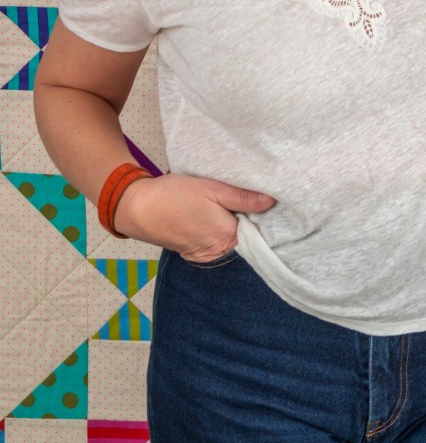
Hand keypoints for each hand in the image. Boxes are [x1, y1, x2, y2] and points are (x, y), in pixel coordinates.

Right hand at [112, 172, 275, 261]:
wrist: (136, 207)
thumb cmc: (175, 195)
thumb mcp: (213, 189)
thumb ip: (243, 198)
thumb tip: (272, 202)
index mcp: (227, 236)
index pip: (258, 227)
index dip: (261, 212)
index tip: (264, 196)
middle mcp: (218, 250)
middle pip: (244, 232)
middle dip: (246, 215)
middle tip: (245, 192)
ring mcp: (204, 253)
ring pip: (228, 235)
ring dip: (230, 220)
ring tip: (226, 201)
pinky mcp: (192, 251)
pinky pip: (214, 239)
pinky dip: (216, 227)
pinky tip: (213, 212)